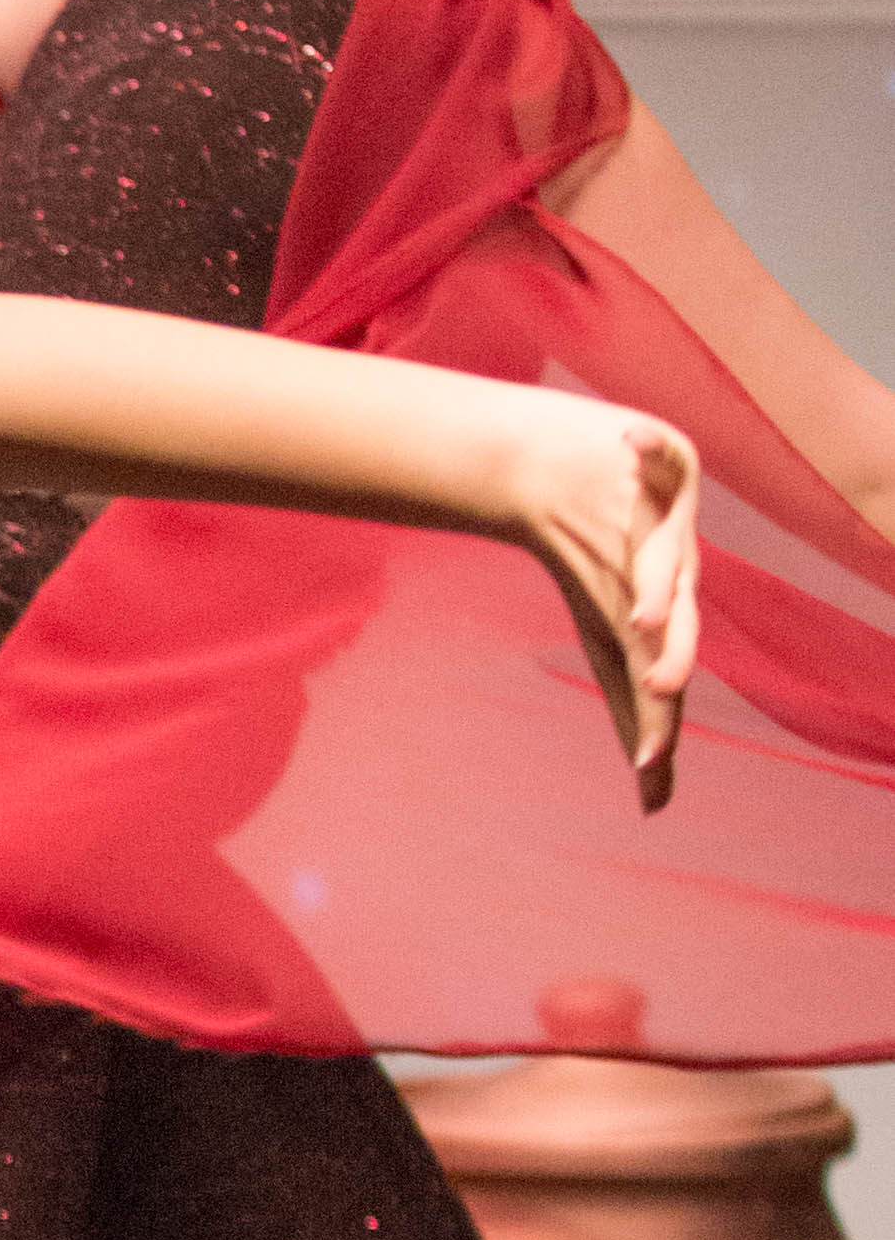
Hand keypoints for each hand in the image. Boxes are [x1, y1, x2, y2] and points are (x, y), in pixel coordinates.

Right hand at [496, 391, 702, 807]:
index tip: (649, 768)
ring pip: (666, 550)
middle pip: (674, 617)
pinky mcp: (663, 458)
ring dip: (654, 580)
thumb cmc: (590, 557)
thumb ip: (637, 711)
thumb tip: (657, 801)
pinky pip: (658, 451)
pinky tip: (628, 439)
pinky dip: (648, 445)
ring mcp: (671, 514)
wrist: (564, 469)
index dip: (660, 716)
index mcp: (662, 618)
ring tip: (639, 616)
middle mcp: (675, 570)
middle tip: (658, 689)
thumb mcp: (612, 638)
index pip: (663, 674)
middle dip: (668, 652)